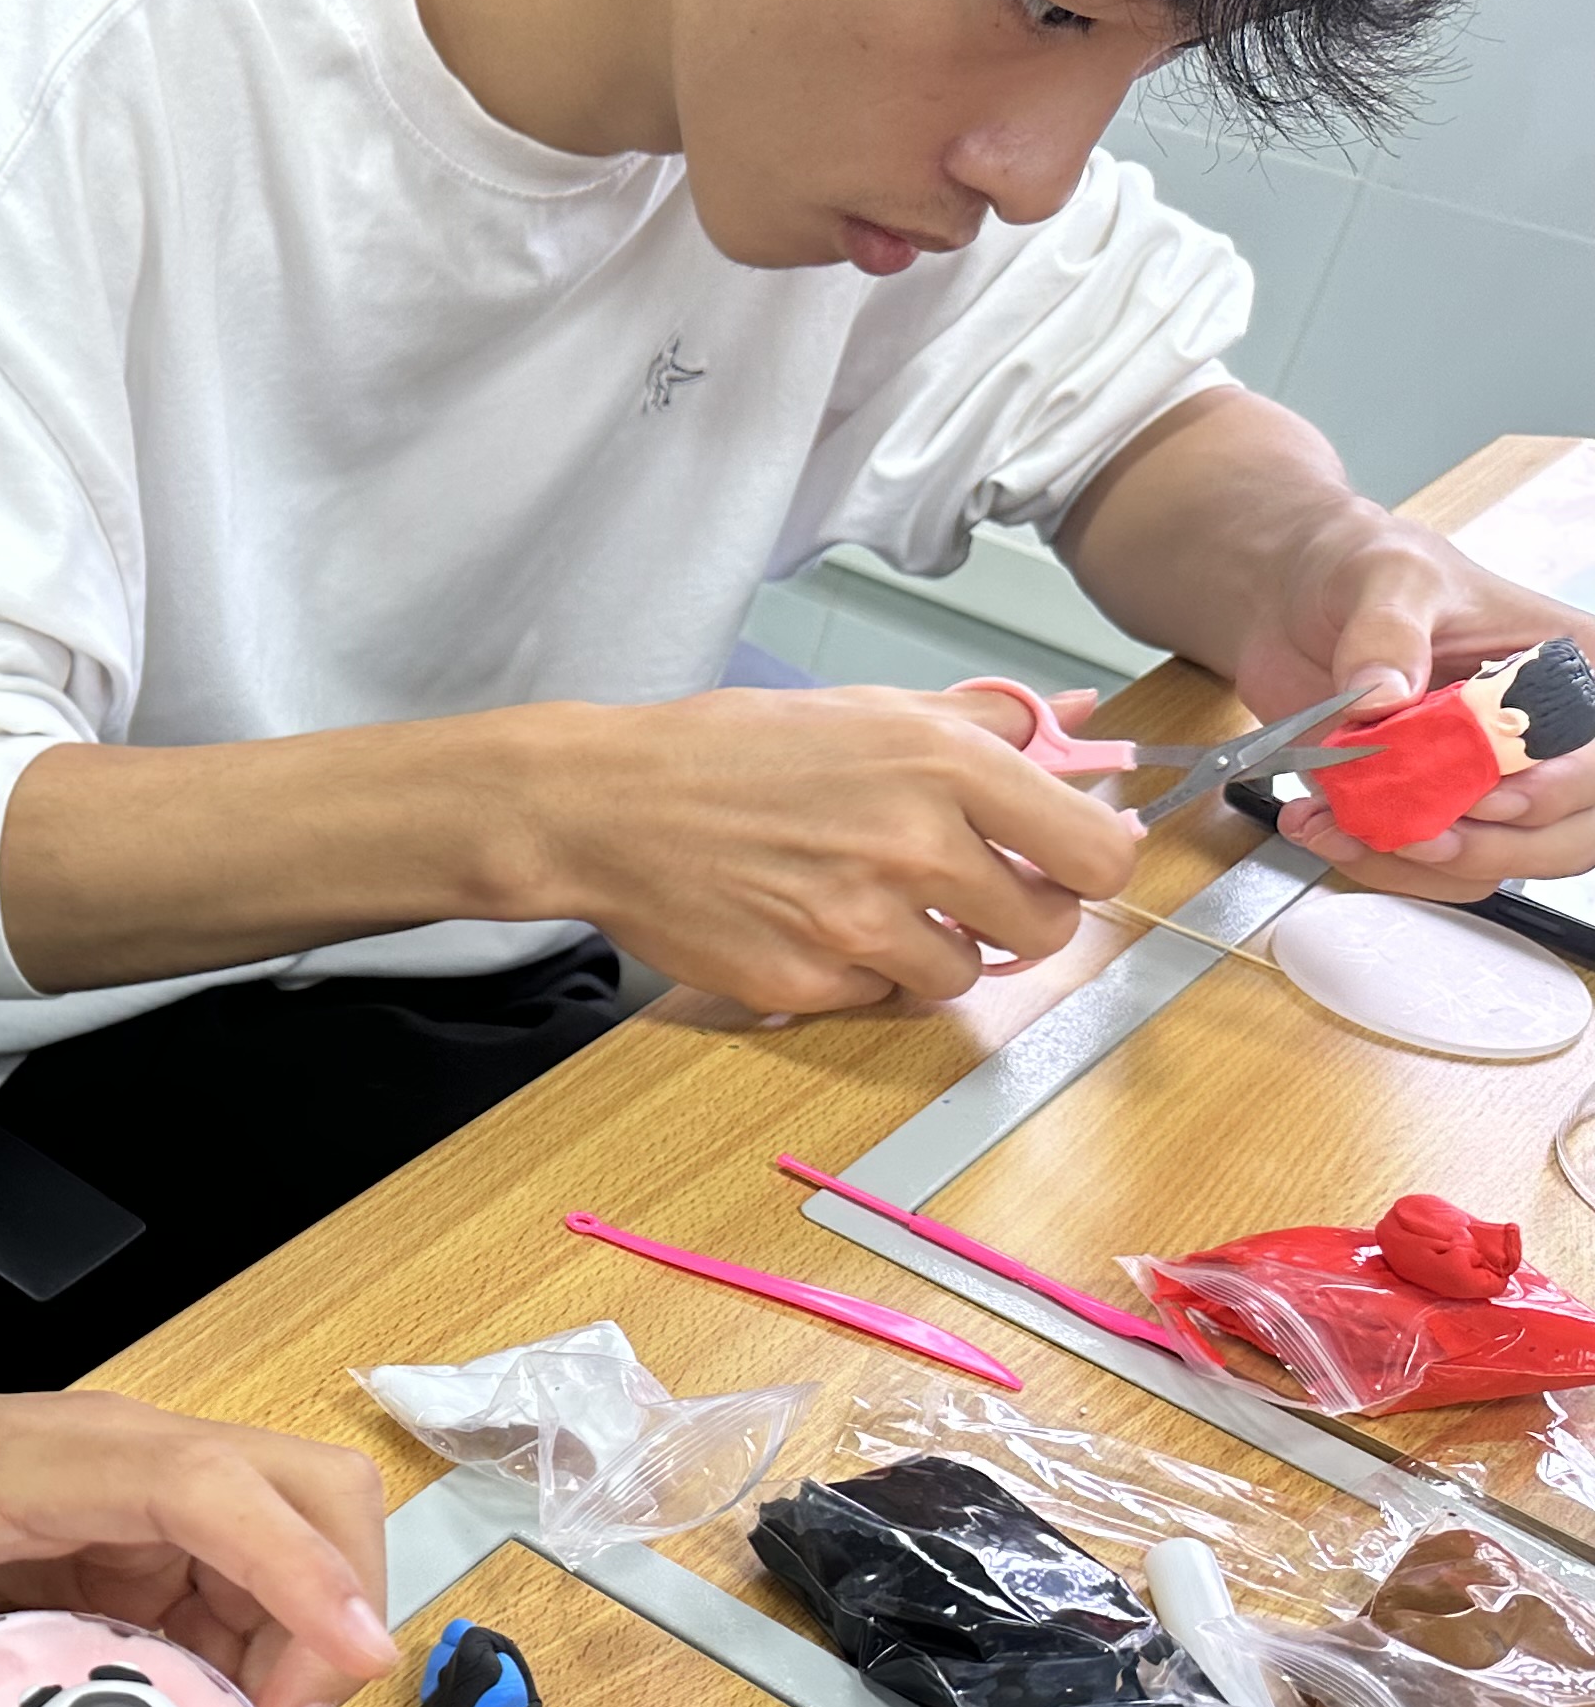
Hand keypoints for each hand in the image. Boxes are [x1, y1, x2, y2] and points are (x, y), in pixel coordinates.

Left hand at [0, 1253, 392, 1706]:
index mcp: (23, 1470)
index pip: (200, 1487)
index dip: (293, 1568)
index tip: (356, 1661)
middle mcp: (110, 1455)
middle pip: (306, 1489)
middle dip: (332, 1610)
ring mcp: (141, 1485)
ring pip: (300, 1532)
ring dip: (304, 1641)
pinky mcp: (147, 1524)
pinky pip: (254, 1573)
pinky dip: (267, 1646)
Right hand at [521, 684, 1141, 1012]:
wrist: (608, 807)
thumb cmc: (730, 750)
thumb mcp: (865, 709)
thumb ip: (980, 720)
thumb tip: (1073, 717)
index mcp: (944, 764)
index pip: (1098, 852)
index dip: (1092, 864)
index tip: (1064, 861)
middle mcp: (915, 846)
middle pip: (1046, 928)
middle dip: (1017, 915)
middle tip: (966, 891)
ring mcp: (860, 923)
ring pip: (964, 975)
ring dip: (935, 948)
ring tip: (870, 902)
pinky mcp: (808, 981)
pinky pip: (879, 996)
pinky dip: (859, 970)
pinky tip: (810, 923)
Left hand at [1232, 501, 1594, 890]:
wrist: (1290, 599)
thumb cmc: (1362, 568)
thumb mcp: (1385, 575)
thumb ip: (1387, 632)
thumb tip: (1384, 699)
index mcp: (1568, 671)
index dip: (1559, 790)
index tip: (1487, 797)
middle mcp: (1540, 737)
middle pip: (1570, 833)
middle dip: (1494, 848)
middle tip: (1416, 833)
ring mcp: (1481, 781)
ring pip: (1496, 865)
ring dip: (1418, 864)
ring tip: (1343, 827)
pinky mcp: (1421, 807)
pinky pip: (1425, 868)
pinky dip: (1374, 864)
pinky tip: (1322, 828)